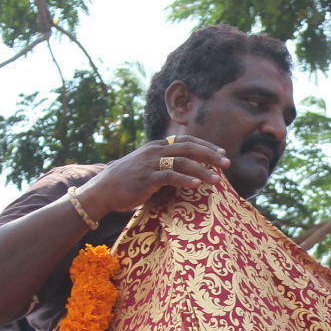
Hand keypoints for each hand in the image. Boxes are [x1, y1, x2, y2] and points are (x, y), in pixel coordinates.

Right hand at [75, 137, 229, 215]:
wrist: (103, 190)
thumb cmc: (128, 182)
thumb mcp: (149, 169)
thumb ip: (166, 167)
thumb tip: (188, 175)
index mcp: (157, 146)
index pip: (186, 140)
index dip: (205, 144)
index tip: (221, 152)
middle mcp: (155, 150)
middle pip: (188, 147)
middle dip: (210, 154)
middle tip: (227, 163)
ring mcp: (150, 163)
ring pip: (182, 162)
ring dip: (203, 170)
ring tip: (217, 180)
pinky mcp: (146, 178)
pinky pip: (169, 176)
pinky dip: (185, 179)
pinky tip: (197, 185)